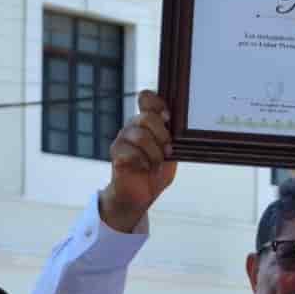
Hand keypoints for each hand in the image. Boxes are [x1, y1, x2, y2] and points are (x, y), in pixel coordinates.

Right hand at [100, 91, 178, 232]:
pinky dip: (143, 162)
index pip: (147, 98)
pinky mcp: (116, 154)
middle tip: (167, 150)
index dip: (157, 103)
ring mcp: (122, 139)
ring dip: (154, 153)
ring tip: (156, 163)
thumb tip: (178, 124)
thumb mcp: (171, 153)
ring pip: (140, 135)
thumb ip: (174, 137)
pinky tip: (145, 168)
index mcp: (147, 122)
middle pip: (146, 117)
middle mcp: (133, 126)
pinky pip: (130, 151)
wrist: (141, 195)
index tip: (168, 118)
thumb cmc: (156, 171)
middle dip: (162, 135)